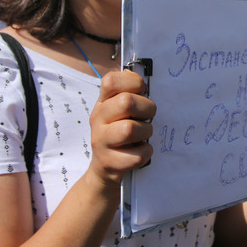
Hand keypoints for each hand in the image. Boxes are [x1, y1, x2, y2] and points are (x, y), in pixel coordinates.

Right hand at [87, 70, 155, 185]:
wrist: (104, 167)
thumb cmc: (118, 132)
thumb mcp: (119, 110)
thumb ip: (129, 93)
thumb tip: (139, 79)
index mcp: (102, 102)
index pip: (111, 80)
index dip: (132, 82)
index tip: (141, 92)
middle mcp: (97, 118)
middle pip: (126, 102)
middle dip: (146, 108)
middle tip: (148, 117)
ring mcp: (101, 141)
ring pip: (130, 129)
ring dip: (146, 132)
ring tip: (143, 135)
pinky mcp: (109, 162)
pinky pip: (137, 155)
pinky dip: (145, 153)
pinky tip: (140, 151)